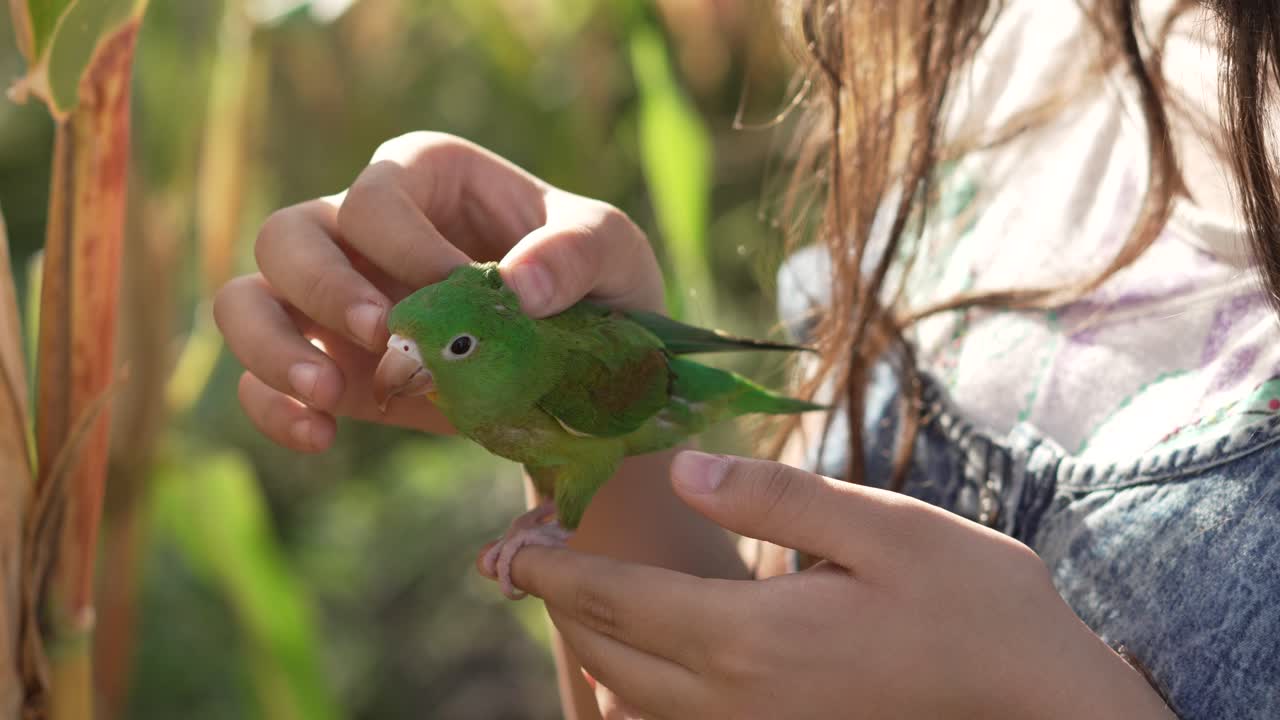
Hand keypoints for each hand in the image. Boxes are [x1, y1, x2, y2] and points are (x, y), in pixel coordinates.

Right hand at [214, 132, 663, 450]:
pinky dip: (274, 408)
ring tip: (328, 395)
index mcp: (427, 178)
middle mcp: (363, 231)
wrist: (585, 371)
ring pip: (246, 300)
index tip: (453, 286)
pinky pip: (261, 379)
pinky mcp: (330, 365)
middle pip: (285, 234)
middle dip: (321, 286)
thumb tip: (519, 289)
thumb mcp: (612, 250)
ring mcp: (335, 300)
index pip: (378, 191)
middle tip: (383, 334)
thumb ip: (576, 252)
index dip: (401, 238)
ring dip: (270, 346)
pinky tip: (320, 437)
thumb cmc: (595, 283)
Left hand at [493, 452, 1176, 719]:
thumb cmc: (969, 601)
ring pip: (633, 698)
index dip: (556, 568)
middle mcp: (736, 700)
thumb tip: (681, 470)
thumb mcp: (881, 526)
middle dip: (559, 603)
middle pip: (609, 654)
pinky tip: (641, 652)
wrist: (1035, 700)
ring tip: (572, 592)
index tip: (513, 543)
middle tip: (524, 556)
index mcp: (752, 636)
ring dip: (591, 643)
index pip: (618, 601)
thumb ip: (774, 497)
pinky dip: (635, 687)